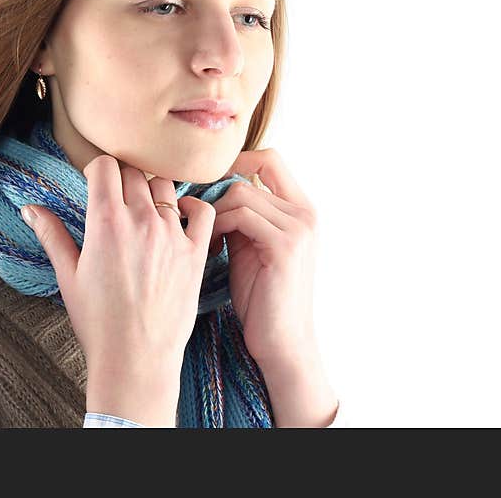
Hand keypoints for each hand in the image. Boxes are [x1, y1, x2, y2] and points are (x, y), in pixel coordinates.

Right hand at [20, 154, 215, 425]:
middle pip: (133, 171)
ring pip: (165, 186)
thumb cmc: (98, 321)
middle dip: (121, 178)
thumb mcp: (67, 276)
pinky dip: (193, 205)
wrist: (136, 358)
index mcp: (106, 221)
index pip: (105, 165)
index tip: (94, 182)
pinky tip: (181, 214)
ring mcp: (172, 234)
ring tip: (144, 209)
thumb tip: (29, 208)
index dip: (96, 169)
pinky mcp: (195, 252)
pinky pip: (203, 211)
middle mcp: (141, 220)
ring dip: (152, 190)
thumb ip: (51, 235)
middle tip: (116, 198)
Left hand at [207, 148, 318, 367]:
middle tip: (195, 208)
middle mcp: (306, 213)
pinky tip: (209, 245)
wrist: (281, 342)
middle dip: (217, 186)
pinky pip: (240, 215)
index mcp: (301, 210)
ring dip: (212, 211)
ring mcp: (299, 228)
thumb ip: (239, 215)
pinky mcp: (285, 246)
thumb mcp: (249, 245)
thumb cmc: (260, 296)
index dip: (236, 161)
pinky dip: (217, 225)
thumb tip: (204, 189)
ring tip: (201, 236)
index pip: (270, 159)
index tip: (207, 182)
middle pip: (253, 170)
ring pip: (241, 192)